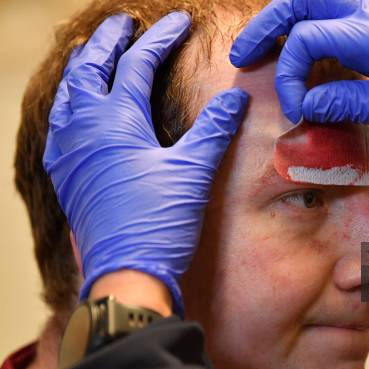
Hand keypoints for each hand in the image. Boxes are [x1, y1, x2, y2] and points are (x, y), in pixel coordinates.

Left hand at [44, 13, 248, 314]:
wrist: (127, 270)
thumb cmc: (159, 220)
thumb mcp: (193, 171)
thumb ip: (213, 128)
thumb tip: (236, 97)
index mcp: (115, 121)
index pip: (137, 64)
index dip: (159, 39)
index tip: (178, 21)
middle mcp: (84, 129)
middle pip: (91, 69)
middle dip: (109, 41)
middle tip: (123, 22)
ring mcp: (69, 152)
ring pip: (68, 94)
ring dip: (82, 67)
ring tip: (93, 53)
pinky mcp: (66, 174)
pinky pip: (58, 124)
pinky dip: (69, 102)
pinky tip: (76, 108)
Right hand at [230, 0, 368, 153]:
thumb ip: (344, 101)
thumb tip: (302, 103)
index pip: (308, 38)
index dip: (288, 74)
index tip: (292, 110)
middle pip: (306, 1)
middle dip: (270, 24)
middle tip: (244, 53)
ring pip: (322, 7)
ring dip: (290, 25)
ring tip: (264, 51)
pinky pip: (342, 25)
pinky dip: (316, 38)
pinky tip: (306, 61)